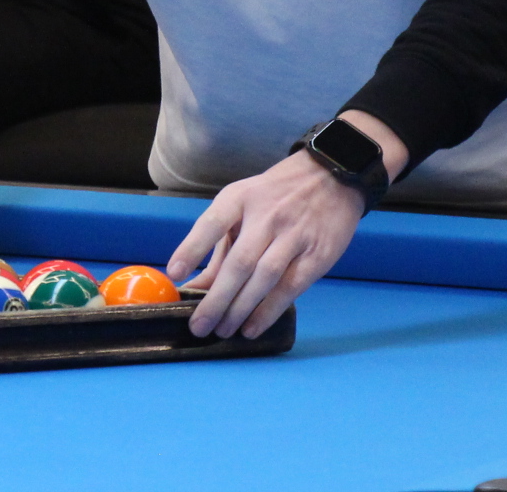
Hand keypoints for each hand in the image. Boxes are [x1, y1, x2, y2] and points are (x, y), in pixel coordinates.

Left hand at [165, 112, 405, 339]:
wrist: (332, 176)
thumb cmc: (277, 196)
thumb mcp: (244, 207)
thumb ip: (219, 246)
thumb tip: (194, 287)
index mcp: (241, 197)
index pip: (213, 223)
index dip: (192, 248)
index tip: (174, 274)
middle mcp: (267, 215)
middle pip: (239, 262)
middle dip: (216, 299)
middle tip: (199, 326)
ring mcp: (294, 235)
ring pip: (263, 278)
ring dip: (240, 309)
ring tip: (223, 331)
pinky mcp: (317, 255)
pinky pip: (289, 287)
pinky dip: (269, 310)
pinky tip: (252, 327)